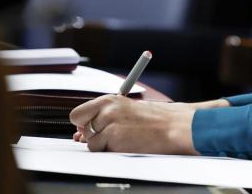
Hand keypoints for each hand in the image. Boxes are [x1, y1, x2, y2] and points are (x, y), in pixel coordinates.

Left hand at [69, 97, 222, 154]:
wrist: (173, 126)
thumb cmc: (154, 120)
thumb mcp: (126, 111)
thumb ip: (103, 118)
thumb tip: (79, 135)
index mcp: (109, 99)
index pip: (78, 114)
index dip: (82, 124)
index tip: (90, 129)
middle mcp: (106, 109)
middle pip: (82, 129)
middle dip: (93, 135)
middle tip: (112, 135)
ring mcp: (109, 123)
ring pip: (91, 142)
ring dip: (104, 146)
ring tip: (123, 139)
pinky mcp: (114, 137)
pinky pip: (101, 151)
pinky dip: (111, 152)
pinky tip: (126, 145)